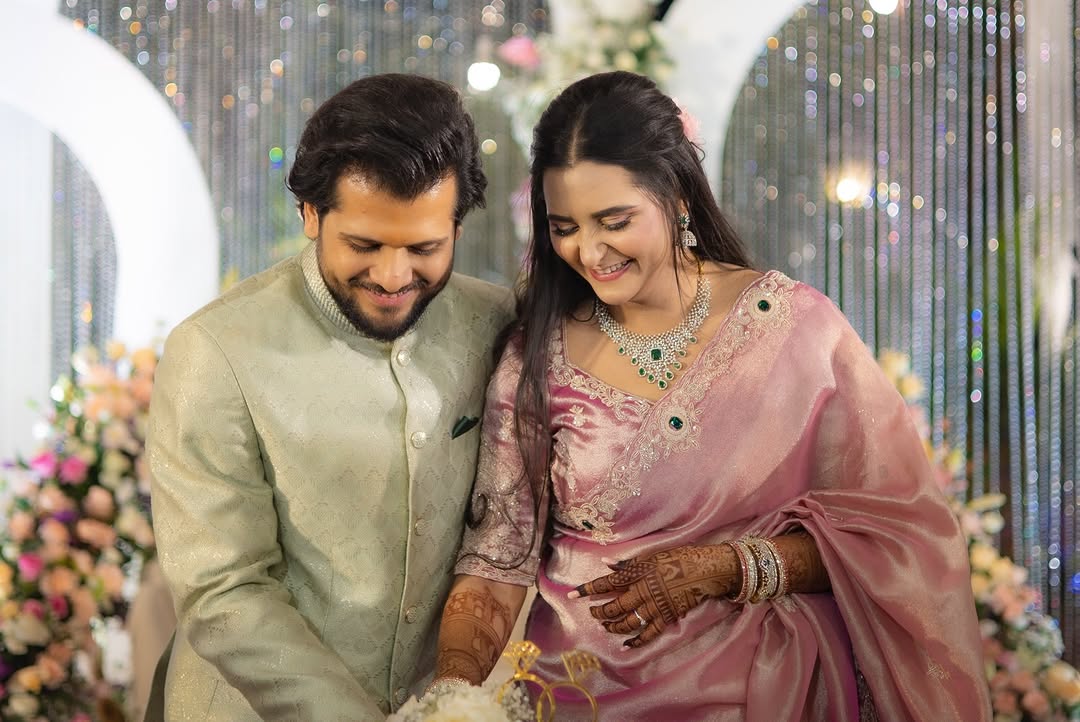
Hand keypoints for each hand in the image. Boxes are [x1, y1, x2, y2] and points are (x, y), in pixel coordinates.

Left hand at [568, 545, 738, 647]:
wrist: (705, 570)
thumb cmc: (678, 557)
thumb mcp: (652, 555)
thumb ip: (628, 563)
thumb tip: (607, 564)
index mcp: (637, 573)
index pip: (606, 583)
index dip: (587, 590)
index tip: (570, 595)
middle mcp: (642, 591)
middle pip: (614, 606)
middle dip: (600, 612)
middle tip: (593, 613)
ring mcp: (654, 606)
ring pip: (627, 621)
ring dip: (614, 626)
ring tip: (606, 626)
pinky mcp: (666, 617)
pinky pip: (648, 633)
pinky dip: (636, 641)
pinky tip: (626, 645)